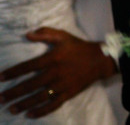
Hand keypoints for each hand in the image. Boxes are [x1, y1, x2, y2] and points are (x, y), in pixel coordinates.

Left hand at [0, 28, 115, 117]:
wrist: (100, 59)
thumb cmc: (79, 47)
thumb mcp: (64, 36)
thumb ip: (46, 33)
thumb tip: (27, 35)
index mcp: (52, 58)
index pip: (27, 67)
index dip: (12, 73)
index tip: (0, 78)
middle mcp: (55, 73)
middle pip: (30, 85)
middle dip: (13, 92)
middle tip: (0, 99)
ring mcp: (61, 85)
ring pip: (39, 97)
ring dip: (23, 104)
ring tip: (11, 109)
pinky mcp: (68, 93)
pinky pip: (53, 104)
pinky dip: (41, 111)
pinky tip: (30, 114)